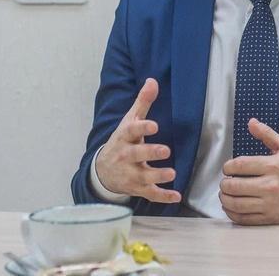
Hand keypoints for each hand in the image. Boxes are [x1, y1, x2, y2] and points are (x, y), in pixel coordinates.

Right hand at [95, 78, 180, 202]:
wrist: (102, 171)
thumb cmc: (123, 141)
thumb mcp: (130, 120)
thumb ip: (143, 102)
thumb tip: (153, 80)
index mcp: (125, 137)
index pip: (132, 131)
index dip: (143, 128)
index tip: (154, 125)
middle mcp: (126, 156)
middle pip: (137, 155)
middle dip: (150, 153)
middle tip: (165, 150)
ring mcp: (130, 174)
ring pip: (143, 177)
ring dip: (157, 176)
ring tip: (172, 173)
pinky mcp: (137, 188)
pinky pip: (150, 194)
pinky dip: (162, 197)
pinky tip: (176, 196)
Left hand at [219, 118, 278, 224]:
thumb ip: (267, 134)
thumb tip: (251, 123)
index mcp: (273, 166)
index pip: (240, 165)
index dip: (227, 166)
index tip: (227, 168)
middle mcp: (270, 186)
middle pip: (234, 186)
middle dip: (224, 183)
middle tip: (225, 181)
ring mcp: (269, 204)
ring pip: (236, 203)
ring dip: (225, 198)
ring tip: (225, 193)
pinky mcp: (268, 218)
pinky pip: (243, 218)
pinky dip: (232, 213)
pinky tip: (231, 207)